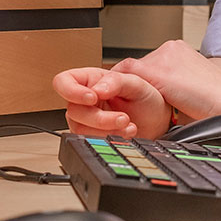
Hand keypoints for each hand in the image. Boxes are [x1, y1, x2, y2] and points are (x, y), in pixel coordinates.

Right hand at [52, 67, 170, 138]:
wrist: (157, 120)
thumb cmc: (145, 97)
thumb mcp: (136, 83)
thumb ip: (116, 81)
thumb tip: (96, 89)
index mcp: (90, 79)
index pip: (63, 82)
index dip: (71, 91)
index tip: (92, 98)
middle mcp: (84, 99)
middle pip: (73, 110)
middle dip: (99, 117)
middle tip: (123, 117)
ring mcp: (86, 118)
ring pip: (79, 128)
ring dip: (106, 129)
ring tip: (128, 125)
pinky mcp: (92, 134)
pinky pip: (89, 140)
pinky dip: (109, 138)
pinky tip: (125, 132)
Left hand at [112, 40, 220, 122]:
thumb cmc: (216, 103)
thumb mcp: (188, 90)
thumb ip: (171, 87)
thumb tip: (155, 100)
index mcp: (179, 51)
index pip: (147, 64)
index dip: (137, 82)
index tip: (132, 97)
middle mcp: (170, 49)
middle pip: (137, 67)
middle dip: (131, 86)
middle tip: (125, 105)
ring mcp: (163, 57)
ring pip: (131, 72)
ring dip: (126, 90)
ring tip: (124, 108)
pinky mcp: (158, 71)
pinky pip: (126, 76)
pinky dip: (118, 88)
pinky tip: (117, 101)